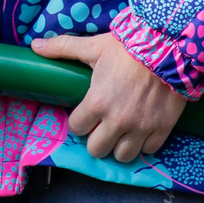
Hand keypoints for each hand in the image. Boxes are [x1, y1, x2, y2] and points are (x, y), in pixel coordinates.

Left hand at [32, 33, 185, 163]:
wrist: (168, 46)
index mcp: (97, 102)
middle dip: (96, 139)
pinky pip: (148, 150)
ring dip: (119, 146)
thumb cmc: (127, 48)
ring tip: (120, 133)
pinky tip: (141, 131)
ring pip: (122, 156)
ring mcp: (141, 127)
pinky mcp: (162, 129)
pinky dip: (144, 144)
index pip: (76, 128)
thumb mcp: (93, 47)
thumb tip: (35, 46)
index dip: (78, 122)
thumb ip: (62, 47)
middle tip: (101, 127)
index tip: (84, 116)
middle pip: (97, 149)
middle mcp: (117, 120)